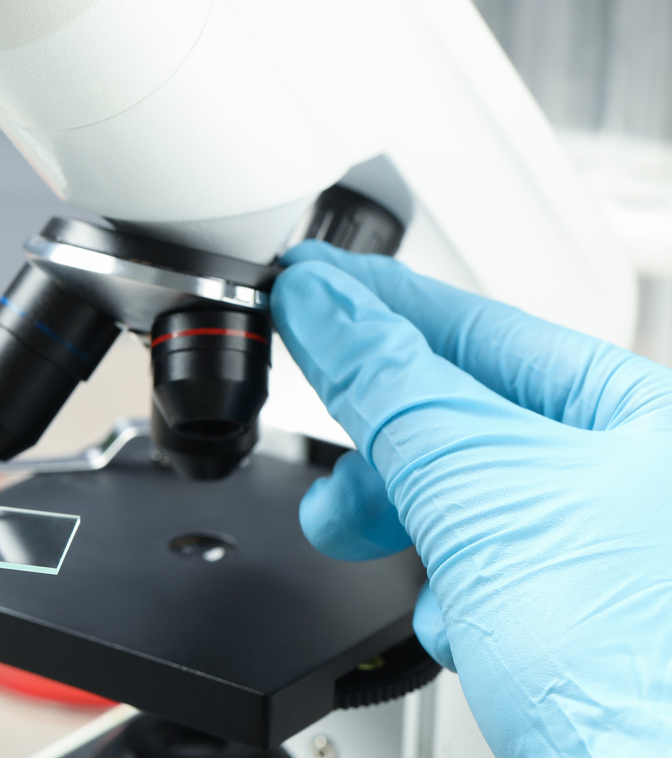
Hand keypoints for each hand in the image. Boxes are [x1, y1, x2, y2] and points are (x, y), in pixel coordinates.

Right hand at [271, 241, 671, 757]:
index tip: (309, 286)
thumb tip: (326, 308)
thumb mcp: (478, 488)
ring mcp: (605, 554)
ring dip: (403, 525)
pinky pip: (484, 573)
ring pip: (466, 502)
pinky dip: (447, 593)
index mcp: (637, 415)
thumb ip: (390, 386)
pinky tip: (449, 623)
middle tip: (315, 440)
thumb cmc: (638, 662)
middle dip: (379, 441)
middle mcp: (631, 477)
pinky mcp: (575, 622)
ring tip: (363, 543)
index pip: (478, 327)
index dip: (378, 304)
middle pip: (465, 418)